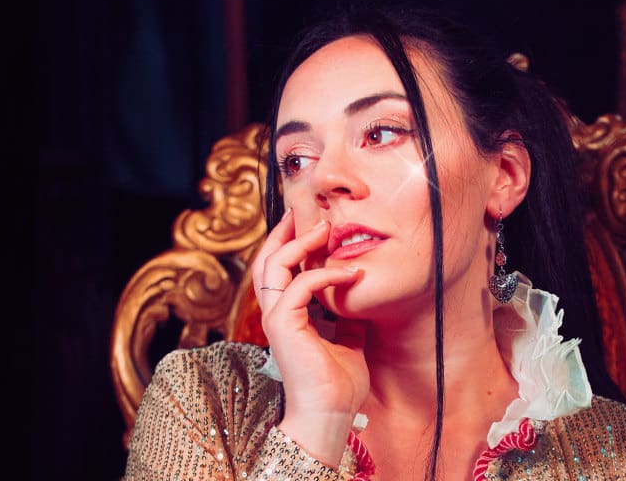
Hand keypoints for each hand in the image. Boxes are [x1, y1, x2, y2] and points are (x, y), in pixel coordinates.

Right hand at [251, 208, 368, 466]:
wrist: (330, 415)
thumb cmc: (338, 384)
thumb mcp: (348, 339)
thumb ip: (346, 315)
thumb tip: (358, 292)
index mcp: (287, 315)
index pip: (280, 270)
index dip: (291, 244)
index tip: (312, 224)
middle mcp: (275, 313)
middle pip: (267, 260)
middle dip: (284, 232)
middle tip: (304, 211)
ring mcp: (276, 319)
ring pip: (274, 265)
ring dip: (299, 243)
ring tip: (324, 228)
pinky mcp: (283, 326)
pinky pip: (300, 286)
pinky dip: (325, 275)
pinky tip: (350, 273)